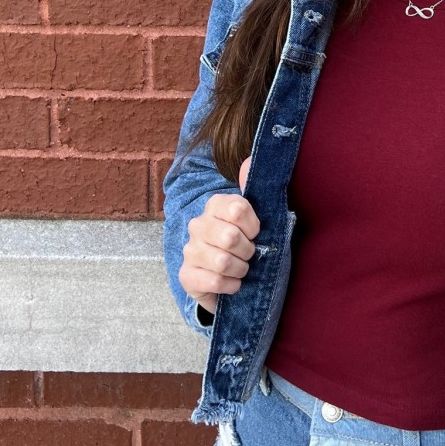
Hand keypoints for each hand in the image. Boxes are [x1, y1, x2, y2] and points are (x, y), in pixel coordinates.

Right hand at [178, 158, 258, 315]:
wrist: (231, 276)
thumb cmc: (247, 244)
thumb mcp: (258, 218)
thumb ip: (256, 190)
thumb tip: (249, 160)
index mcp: (215, 206)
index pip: (238, 208)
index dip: (253, 225)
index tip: (256, 233)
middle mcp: (198, 224)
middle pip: (230, 237)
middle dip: (248, 251)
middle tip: (249, 254)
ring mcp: (190, 250)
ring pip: (222, 261)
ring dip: (240, 269)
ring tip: (241, 269)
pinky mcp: (186, 275)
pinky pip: (213, 281)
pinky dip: (230, 285)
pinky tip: (232, 283)